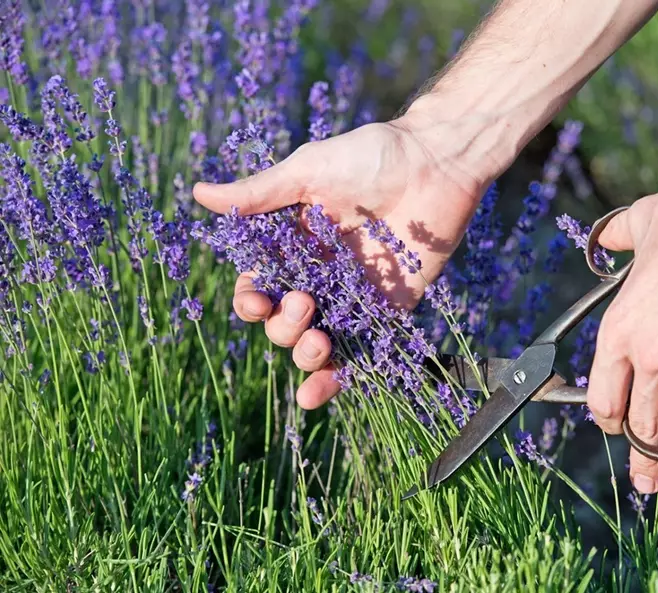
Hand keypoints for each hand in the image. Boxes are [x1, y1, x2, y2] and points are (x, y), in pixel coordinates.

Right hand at [193, 118, 485, 408]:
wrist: (435, 162)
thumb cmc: (369, 156)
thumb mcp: (307, 173)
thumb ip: (259, 195)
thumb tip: (199, 193)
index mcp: (295, 247)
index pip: (261, 288)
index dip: (252, 303)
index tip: (258, 301)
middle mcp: (321, 276)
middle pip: (285, 323)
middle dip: (284, 325)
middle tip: (303, 302)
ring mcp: (355, 296)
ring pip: (318, 344)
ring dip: (307, 355)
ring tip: (318, 341)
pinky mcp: (390, 309)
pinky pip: (362, 352)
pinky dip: (339, 377)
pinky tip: (318, 392)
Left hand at [586, 146, 657, 493]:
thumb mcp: (635, 225)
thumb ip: (615, 240)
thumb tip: (605, 237)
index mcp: (617, 332)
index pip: (602, 401)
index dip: (609, 422)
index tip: (617, 428)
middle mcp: (648, 358)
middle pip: (641, 428)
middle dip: (645, 461)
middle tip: (648, 481)